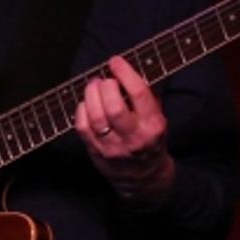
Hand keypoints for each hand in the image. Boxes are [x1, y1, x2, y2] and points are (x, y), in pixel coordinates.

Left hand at [75, 56, 175, 205]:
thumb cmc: (150, 141)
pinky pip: (82, 127)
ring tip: (94, 85)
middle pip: (114, 107)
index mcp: (153, 126)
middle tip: (105, 79)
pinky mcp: (96, 151)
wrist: (143, 177)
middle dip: (106, 86)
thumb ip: (148, 97)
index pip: (139, 94)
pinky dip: (81, 110)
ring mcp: (112, 146)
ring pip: (96, 116)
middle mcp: (133, 137)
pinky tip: (87, 103)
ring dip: (91, 94)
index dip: (125, 73)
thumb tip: (131, 70)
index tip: (116, 62)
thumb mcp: (158, 119)